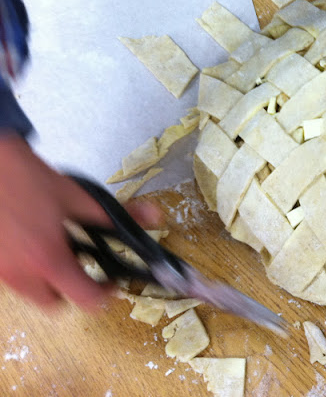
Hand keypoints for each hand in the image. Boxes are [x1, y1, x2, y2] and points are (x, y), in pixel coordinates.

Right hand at [0, 134, 161, 310]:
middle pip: (55, 305)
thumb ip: (118, 214)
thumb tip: (152, 216)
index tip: (112, 278)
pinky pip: (15, 278)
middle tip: (84, 268)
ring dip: (49, 281)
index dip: (107, 293)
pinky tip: (36, 243)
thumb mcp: (80, 197)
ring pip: (31, 294)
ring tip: (59, 251)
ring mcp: (2, 270)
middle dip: (72, 292)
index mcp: (49, 259)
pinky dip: (29, 270)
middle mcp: (22, 272)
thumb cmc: (28, 179)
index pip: (86, 300)